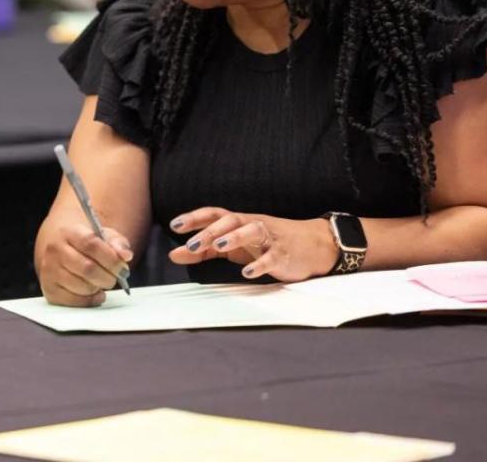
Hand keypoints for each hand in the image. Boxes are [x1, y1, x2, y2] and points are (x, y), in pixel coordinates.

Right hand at [36, 223, 133, 306]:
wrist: (63, 251)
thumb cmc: (87, 245)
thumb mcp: (104, 237)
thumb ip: (118, 244)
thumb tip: (125, 255)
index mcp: (69, 232)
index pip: (91, 244)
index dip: (111, 259)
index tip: (123, 268)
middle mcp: (54, 249)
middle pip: (87, 268)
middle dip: (108, 277)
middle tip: (115, 278)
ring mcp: (49, 270)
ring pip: (82, 286)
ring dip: (98, 288)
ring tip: (101, 282)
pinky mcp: (49, 289)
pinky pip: (75, 301)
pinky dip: (90, 300)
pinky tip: (94, 293)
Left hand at [167, 207, 338, 281]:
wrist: (312, 245)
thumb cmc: (264, 243)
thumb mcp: (232, 246)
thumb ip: (203, 250)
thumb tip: (173, 254)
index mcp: (238, 222)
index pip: (214, 214)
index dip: (194, 217)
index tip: (174, 224)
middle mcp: (252, 225)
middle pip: (230, 221)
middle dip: (210, 232)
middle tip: (191, 244)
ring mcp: (269, 238)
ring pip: (252, 230)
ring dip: (235, 237)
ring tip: (219, 246)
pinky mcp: (284, 254)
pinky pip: (272, 257)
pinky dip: (260, 265)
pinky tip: (247, 273)